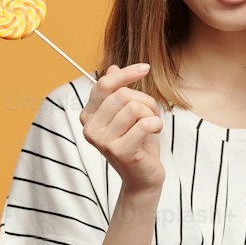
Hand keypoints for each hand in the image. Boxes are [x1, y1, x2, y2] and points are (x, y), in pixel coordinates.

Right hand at [80, 64, 164, 194]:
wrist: (143, 177)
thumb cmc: (137, 142)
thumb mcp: (128, 113)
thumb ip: (118, 92)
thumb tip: (111, 68)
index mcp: (89, 115)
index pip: (104, 85)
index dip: (126, 73)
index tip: (145, 68)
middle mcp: (90, 127)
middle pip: (122, 95)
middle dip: (145, 101)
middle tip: (151, 115)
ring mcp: (102, 140)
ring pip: (134, 108)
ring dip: (151, 114)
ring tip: (152, 126)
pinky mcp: (119, 150)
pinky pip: (144, 123)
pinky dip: (156, 125)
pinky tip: (155, 133)